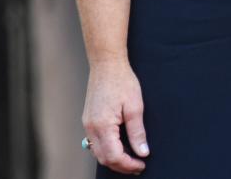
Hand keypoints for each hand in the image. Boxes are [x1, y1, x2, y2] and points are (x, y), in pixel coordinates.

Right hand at [82, 58, 149, 173]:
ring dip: (113, 159)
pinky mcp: (88, 120)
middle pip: (104, 158)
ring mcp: (87, 124)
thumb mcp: (135, 106)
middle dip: (121, 166)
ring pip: (97, 152)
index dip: (128, 165)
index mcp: (103, 125)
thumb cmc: (122, 81)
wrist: (106, 64)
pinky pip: (94, 142)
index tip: (142, 165)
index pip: (114, 156)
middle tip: (138, 166)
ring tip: (130, 159)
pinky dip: (106, 150)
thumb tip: (142, 152)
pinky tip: (118, 147)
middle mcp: (91, 128)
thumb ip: (137, 132)